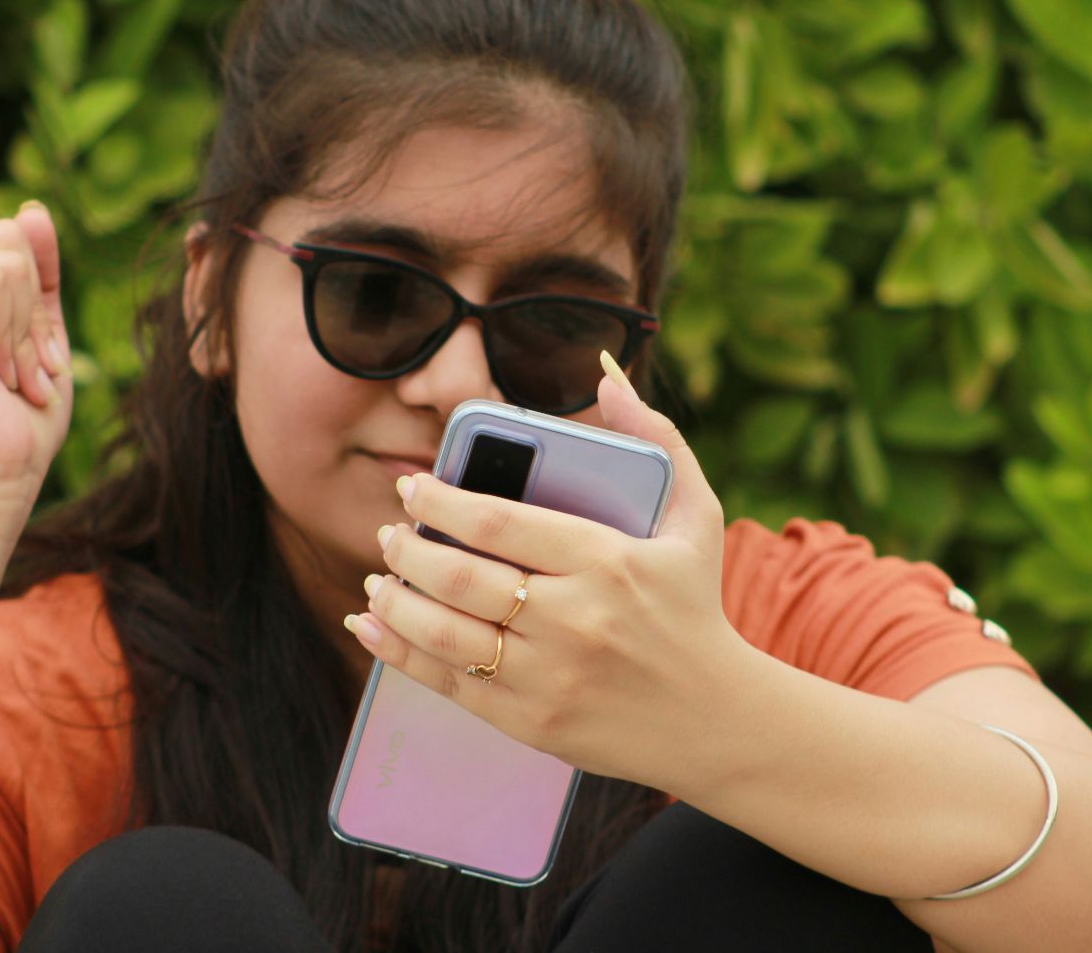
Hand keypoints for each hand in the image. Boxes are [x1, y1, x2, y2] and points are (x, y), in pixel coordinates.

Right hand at [0, 73, 72, 501]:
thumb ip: (37, 269)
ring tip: (7, 371)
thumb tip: (28, 206)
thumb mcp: (43, 329)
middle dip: (38, 301)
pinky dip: (14, 328)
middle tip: (20, 365)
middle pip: (6, 230)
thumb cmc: (18, 415)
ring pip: (7, 254)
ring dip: (29, 322)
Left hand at [349, 371, 746, 791]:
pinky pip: (449, 683)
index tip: (412, 488)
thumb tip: (605, 370)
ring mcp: (550, 676)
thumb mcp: (696, 517)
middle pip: (462, 577)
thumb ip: (654, 437)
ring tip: (378, 579)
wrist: (718, 722)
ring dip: (396, 602)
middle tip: (388, 534)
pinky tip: (372, 627)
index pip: (500, 524)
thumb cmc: (694, 607)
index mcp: (608, 562)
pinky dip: (399, 654)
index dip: (442, 501)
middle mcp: (575, 619)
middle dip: (408, 549)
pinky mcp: (532, 722)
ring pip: (445, 632)